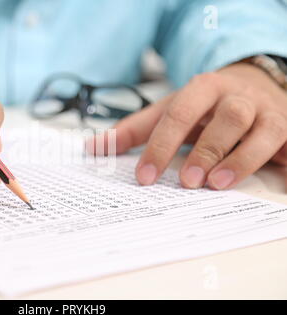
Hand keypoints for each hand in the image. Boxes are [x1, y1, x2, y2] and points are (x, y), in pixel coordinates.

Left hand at [91, 62, 286, 189]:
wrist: (251, 84)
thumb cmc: (203, 106)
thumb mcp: (168, 110)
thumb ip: (134, 130)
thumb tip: (93, 148)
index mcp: (203, 88)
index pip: (178, 114)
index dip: (160, 146)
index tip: (145, 177)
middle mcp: (237, 97)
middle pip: (227, 117)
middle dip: (207, 150)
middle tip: (186, 182)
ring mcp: (266, 112)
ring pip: (262, 132)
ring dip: (241, 160)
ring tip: (217, 185)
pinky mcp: (286, 129)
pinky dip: (281, 162)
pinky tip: (270, 179)